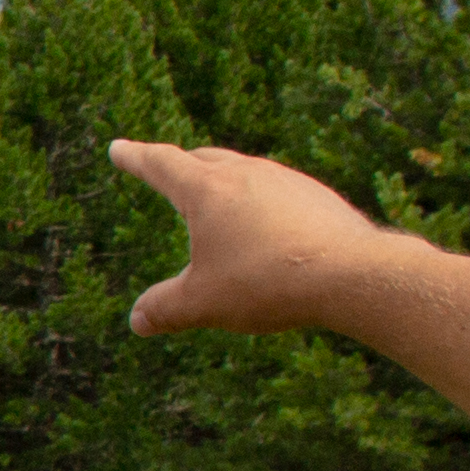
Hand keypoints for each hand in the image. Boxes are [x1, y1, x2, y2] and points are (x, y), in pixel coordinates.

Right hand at [109, 139, 387, 338]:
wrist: (350, 274)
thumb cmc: (266, 282)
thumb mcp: (203, 303)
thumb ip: (165, 309)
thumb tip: (137, 322)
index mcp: (207, 190)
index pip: (160, 164)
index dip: (134, 157)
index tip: (119, 148)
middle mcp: (246, 173)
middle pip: (204, 159)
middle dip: (181, 165)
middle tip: (168, 170)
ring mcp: (286, 181)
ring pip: (246, 172)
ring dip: (226, 183)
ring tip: (221, 204)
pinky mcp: (318, 197)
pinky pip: (279, 193)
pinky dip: (263, 203)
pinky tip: (270, 228)